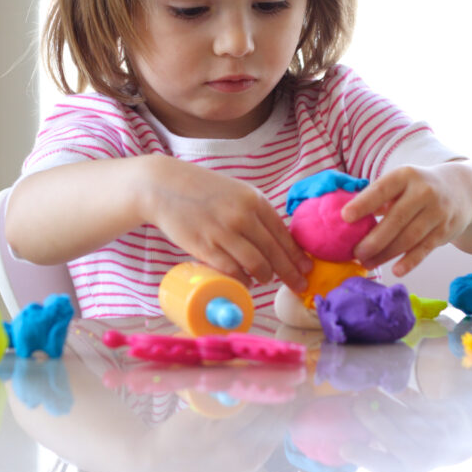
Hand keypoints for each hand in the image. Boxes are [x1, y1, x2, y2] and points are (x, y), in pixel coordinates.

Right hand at [146, 157, 310, 291]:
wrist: (165, 185)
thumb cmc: (203, 190)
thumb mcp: (236, 192)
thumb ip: (256, 212)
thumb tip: (277, 240)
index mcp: (254, 200)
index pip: (283, 233)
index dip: (296, 254)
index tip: (307, 268)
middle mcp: (242, 215)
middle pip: (274, 252)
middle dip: (290, 272)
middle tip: (299, 285)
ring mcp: (223, 232)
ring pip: (256, 264)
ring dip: (265, 276)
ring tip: (266, 280)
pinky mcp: (205, 246)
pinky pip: (232, 270)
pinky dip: (242, 280)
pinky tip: (245, 282)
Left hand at [342, 163, 471, 276]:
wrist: (463, 189)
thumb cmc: (419, 187)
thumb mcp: (402, 182)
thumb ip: (379, 198)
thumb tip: (349, 218)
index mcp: (406, 176)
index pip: (382, 189)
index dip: (363, 203)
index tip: (345, 217)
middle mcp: (423, 192)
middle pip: (395, 219)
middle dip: (373, 240)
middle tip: (355, 254)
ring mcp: (437, 211)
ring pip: (409, 237)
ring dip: (386, 254)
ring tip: (367, 263)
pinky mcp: (446, 229)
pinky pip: (425, 248)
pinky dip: (410, 261)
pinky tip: (396, 270)